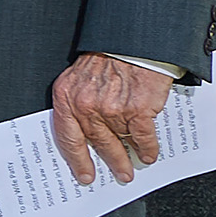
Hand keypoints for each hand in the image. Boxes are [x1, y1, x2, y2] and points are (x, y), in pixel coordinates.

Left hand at [48, 51, 173, 186]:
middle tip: (119, 174)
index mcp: (67, 96)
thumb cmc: (110, 54)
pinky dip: (147, 148)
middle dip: (109, 161)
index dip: (76, 159)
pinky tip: (149, 154)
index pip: (66, 136)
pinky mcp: (137, 111)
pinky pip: (142, 138)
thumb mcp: (81, 76)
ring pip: (120, 141)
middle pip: (96, 143)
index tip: (84, 175)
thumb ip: (80, 101)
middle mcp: (85, 105)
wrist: (136, 41)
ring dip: (128, 156)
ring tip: (133, 165)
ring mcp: (111, 109)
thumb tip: (88, 132)